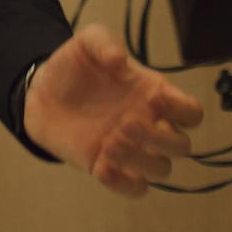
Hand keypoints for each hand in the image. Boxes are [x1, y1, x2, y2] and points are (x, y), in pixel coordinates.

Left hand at [23, 24, 202, 196]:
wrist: (40, 91)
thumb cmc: (74, 66)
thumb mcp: (87, 43)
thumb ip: (103, 42)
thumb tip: (120, 59)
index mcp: (153, 95)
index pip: (191, 112)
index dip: (183, 108)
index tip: (155, 96)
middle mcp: (148, 125)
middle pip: (182, 146)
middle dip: (161, 139)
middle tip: (126, 123)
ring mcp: (130, 149)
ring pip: (161, 169)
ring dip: (142, 160)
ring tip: (110, 141)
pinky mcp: (107, 167)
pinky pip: (134, 189)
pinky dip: (123, 183)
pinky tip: (101, 166)